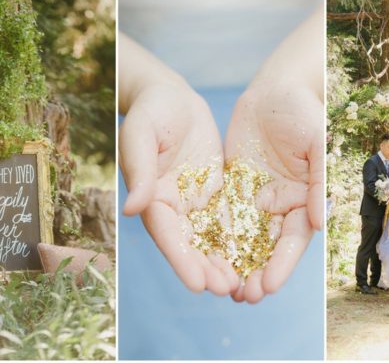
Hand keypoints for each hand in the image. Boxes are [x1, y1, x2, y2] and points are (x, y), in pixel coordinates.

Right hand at [119, 45, 239, 295]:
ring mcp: (195, 200)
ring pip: (211, 237)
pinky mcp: (215, 191)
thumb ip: (140, 171)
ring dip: (225, 261)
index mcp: (152, 196)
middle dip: (208, 269)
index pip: (168, 235)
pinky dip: (238, 237)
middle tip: (229, 291)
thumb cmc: (151, 111)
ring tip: (243, 285)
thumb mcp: (141, 135)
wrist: (172, 96)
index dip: (182, 261)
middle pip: (191, 244)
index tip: (198, 284)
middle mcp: (173, 206)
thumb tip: (133, 209)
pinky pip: (228, 218)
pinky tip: (255, 254)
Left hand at [224, 81, 323, 303]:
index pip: (294, 239)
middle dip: (257, 272)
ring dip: (236, 263)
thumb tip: (318, 224)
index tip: (267, 286)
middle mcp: (281, 203)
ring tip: (222, 289)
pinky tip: (205, 257)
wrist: (275, 89)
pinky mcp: (235, 187)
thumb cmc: (303, 112)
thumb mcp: (316, 143)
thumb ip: (317, 182)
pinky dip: (216, 237)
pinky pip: (224, 215)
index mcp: (304, 198)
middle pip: (269, 246)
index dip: (282, 264)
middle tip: (242, 297)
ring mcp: (257, 197)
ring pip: (245, 237)